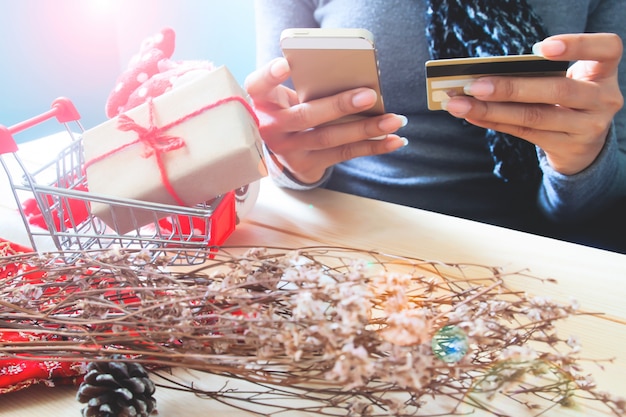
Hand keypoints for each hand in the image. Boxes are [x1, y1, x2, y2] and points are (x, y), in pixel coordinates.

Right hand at [244, 58, 407, 183]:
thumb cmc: (289, 108)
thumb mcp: (285, 95)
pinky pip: (343, 154)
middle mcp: (271, 127)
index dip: (270, 75)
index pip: (258, 85)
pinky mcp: (306, 164)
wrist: (280, 148)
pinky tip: (394, 140)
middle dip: (339, 105)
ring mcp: (288, 150)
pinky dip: (372, 147)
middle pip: (305, 116)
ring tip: (394, 120)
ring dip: (365, 129)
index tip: (286, 64)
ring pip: (329, 138)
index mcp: (262, 101)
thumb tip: (355, 81)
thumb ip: (304, 87)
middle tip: (369, 95)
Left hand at [442, 33, 623, 174]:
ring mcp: (588, 127)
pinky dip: (494, 121)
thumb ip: (541, 74)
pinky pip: (524, 132)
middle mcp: (602, 99)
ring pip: (535, 116)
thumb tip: (485, 73)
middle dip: (511, 88)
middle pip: (558, 90)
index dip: (578, 45)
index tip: (542, 47)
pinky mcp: (568, 147)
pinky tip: (472, 115)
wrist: (585, 145)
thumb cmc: (568, 100)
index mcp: (603, 72)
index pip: (606, 50)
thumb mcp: (569, 81)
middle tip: (474, 85)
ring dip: (492, 110)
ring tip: (460, 103)